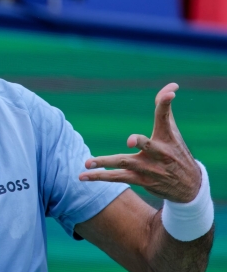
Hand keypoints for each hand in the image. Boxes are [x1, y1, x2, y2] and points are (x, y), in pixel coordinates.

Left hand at [79, 83, 200, 202]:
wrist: (189, 186)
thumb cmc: (176, 152)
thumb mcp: (172, 131)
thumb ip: (165, 108)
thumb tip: (172, 85)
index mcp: (167, 137)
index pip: (165, 118)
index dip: (166, 104)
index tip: (170, 94)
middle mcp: (159, 153)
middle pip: (147, 145)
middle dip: (139, 142)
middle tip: (130, 141)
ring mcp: (149, 168)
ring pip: (124, 164)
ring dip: (105, 163)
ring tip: (87, 163)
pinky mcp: (140, 180)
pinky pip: (116, 178)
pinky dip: (99, 176)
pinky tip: (82, 176)